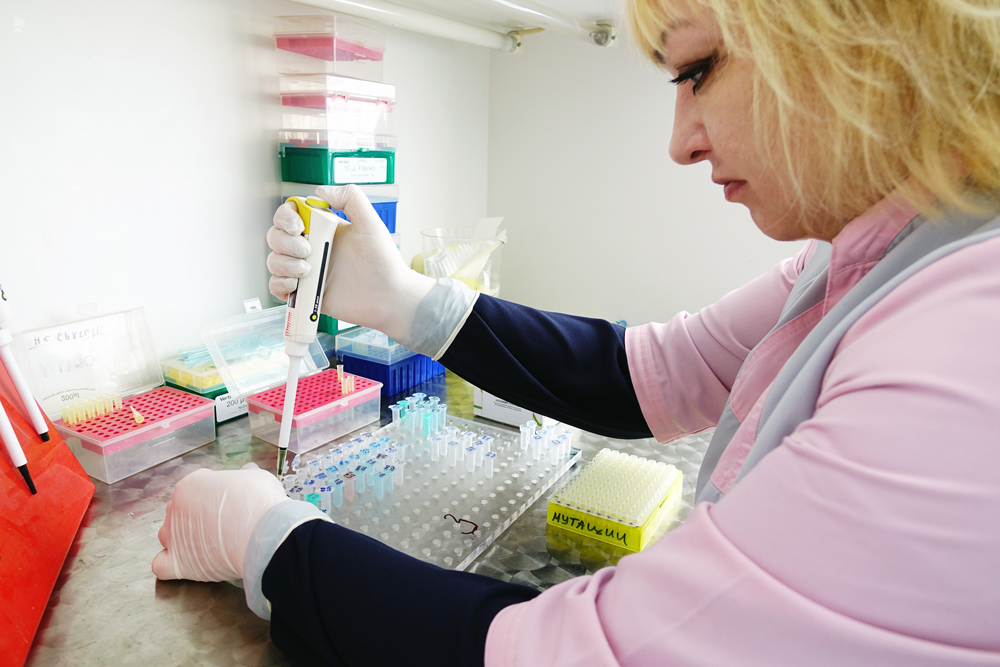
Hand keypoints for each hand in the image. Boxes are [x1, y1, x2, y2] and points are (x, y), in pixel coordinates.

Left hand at [151, 464, 288, 581]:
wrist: (262, 533)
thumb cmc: (259, 502)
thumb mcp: (255, 477)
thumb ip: (245, 476)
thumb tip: (248, 472)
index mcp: (191, 484)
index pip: (196, 488)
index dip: (214, 496)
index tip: (230, 504)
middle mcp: (176, 508)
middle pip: (179, 511)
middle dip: (197, 517)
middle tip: (223, 523)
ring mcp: (173, 536)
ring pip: (167, 536)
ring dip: (182, 539)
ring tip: (208, 544)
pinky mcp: (177, 563)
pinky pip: (161, 565)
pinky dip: (169, 565)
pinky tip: (185, 563)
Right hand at [266, 185, 434, 343]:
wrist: (388, 296)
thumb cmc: (383, 262)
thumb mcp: (370, 222)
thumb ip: (350, 197)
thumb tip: (320, 191)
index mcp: (323, 229)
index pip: (289, 214)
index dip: (285, 217)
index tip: (299, 227)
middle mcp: (312, 247)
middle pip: (276, 237)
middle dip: (286, 243)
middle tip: (309, 252)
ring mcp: (307, 271)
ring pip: (274, 260)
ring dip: (284, 264)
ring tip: (308, 271)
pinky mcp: (305, 293)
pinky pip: (276, 286)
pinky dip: (279, 284)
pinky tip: (296, 285)